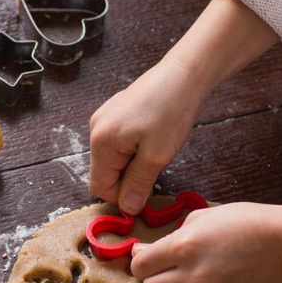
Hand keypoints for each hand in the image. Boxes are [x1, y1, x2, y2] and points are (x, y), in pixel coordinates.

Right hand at [87, 0, 278, 213]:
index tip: (147, 190)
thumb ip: (137, 185)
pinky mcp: (118, 112)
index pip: (99, 187)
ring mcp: (106, 118)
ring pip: (115, 158)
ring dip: (135, 163)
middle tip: (156, 164)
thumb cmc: (171, 111)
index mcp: (101, 141)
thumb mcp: (156, 156)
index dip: (123, 195)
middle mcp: (96, 129)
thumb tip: (127, 208)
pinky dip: (136, 148)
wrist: (185, 74)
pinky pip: (121, 143)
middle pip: (106, 172)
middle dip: (130, 177)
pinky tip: (155, 135)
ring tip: (157, 146)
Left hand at [130, 202, 281, 282]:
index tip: (149, 257)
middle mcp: (192, 277)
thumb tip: (143, 252)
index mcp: (183, 247)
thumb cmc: (246, 223)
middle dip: (153, 279)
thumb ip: (170, 236)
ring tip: (186, 279)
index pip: (140, 266)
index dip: (141, 262)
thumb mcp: (203, 217)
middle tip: (166, 269)